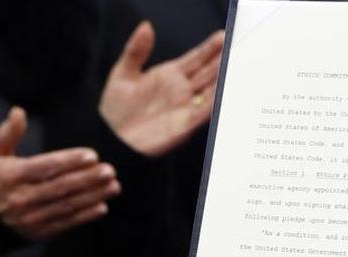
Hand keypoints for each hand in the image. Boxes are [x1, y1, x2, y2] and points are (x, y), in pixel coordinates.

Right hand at [0, 107, 118, 240]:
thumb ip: (7, 133)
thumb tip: (18, 112)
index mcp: (10, 176)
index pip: (45, 167)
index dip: (70, 161)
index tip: (93, 155)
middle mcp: (20, 197)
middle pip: (60, 186)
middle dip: (88, 178)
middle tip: (110, 170)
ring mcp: (30, 217)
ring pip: (67, 205)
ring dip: (94, 196)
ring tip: (114, 186)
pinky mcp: (40, 231)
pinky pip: (67, 222)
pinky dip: (86, 215)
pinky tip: (103, 206)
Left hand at [99, 22, 224, 156]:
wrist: (112, 139)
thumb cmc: (115, 110)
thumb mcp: (122, 74)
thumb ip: (136, 50)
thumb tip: (146, 26)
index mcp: (169, 75)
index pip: (195, 58)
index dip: (208, 48)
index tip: (221, 37)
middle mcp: (181, 90)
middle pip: (207, 72)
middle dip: (221, 60)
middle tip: (235, 47)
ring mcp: (185, 107)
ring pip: (210, 90)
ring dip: (223, 79)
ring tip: (235, 66)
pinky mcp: (185, 124)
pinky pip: (204, 111)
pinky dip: (215, 102)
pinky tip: (223, 91)